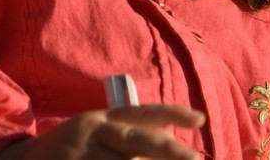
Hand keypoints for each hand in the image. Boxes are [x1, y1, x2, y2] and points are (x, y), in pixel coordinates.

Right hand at [0, 104, 205, 159]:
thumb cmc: (70, 150)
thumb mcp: (94, 132)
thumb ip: (127, 133)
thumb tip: (173, 142)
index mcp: (100, 120)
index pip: (139, 114)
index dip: (170, 114)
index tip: (200, 119)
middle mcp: (92, 133)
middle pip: (138, 140)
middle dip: (170, 151)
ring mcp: (81, 156)